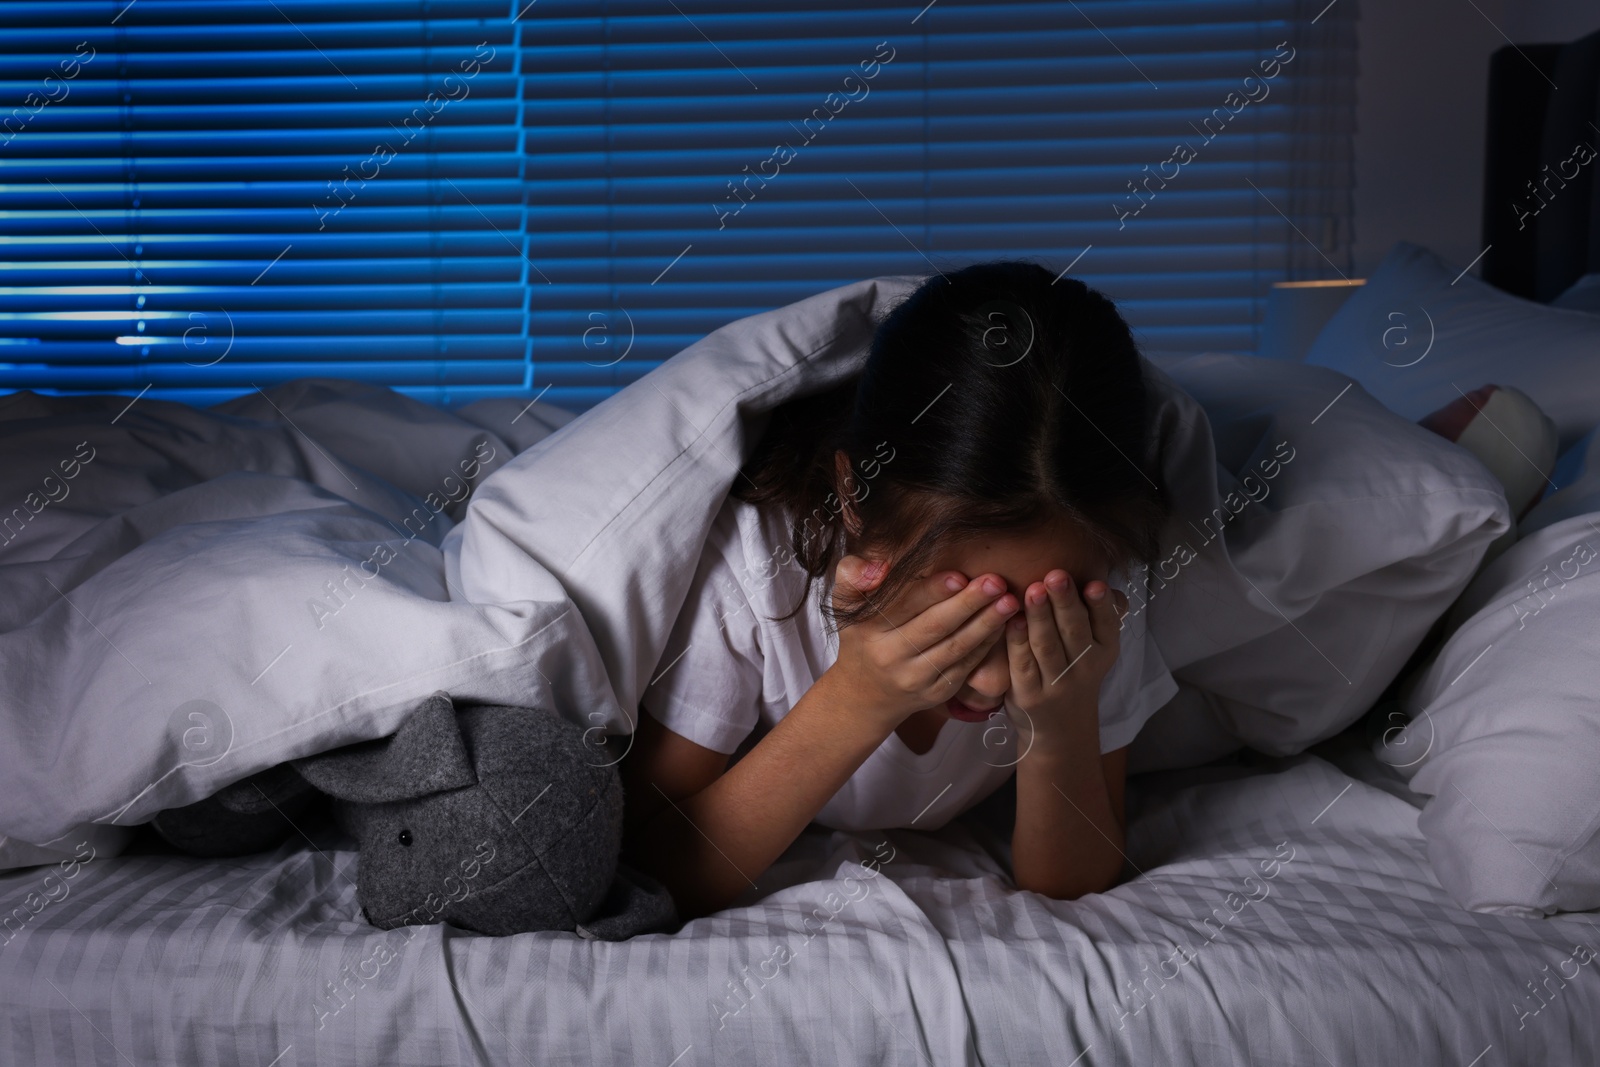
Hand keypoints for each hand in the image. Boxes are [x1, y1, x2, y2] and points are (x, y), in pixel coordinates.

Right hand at [826, 554, 1019, 732]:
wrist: (864, 694)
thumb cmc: (861, 636)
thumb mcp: (844, 604)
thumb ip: (852, 575)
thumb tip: (879, 566)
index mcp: (869, 630)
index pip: (904, 607)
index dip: (933, 591)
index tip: (960, 575)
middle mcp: (892, 658)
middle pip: (935, 628)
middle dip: (969, 604)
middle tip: (996, 582)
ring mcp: (916, 679)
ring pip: (956, 649)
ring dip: (987, 625)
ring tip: (1009, 602)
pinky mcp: (937, 692)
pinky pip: (966, 666)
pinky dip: (987, 645)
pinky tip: (1004, 624)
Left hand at [1003, 569, 1126, 748]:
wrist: (1060, 730)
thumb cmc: (1076, 674)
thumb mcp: (1097, 651)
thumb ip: (1100, 617)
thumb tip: (1106, 585)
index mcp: (1104, 650)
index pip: (1106, 625)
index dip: (1100, 605)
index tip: (1094, 584)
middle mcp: (1084, 668)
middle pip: (1074, 632)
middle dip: (1065, 602)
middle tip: (1056, 576)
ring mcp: (1056, 684)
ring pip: (1048, 646)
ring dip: (1040, 617)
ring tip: (1033, 590)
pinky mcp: (1029, 695)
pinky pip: (1023, 664)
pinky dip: (1017, 642)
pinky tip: (1012, 620)